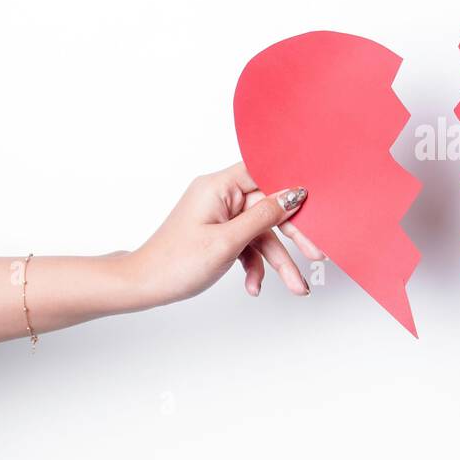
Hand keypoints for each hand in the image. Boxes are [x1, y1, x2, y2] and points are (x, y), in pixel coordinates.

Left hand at [124, 162, 324, 306]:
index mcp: (217, 187)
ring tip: (295, 285)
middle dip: (291, 236)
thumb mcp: (227, 241)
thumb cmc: (175, 262)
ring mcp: (220, 217)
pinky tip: (254, 285)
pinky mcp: (220, 234)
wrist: (144, 286)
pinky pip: (248, 244)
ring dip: (277, 261)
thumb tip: (293, 195)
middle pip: (268, 208)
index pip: (264, 173)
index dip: (291, 187)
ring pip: (261, 233)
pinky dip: (255, 265)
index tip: (314, 204)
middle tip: (315, 252)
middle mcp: (220, 197)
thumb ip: (263, 217)